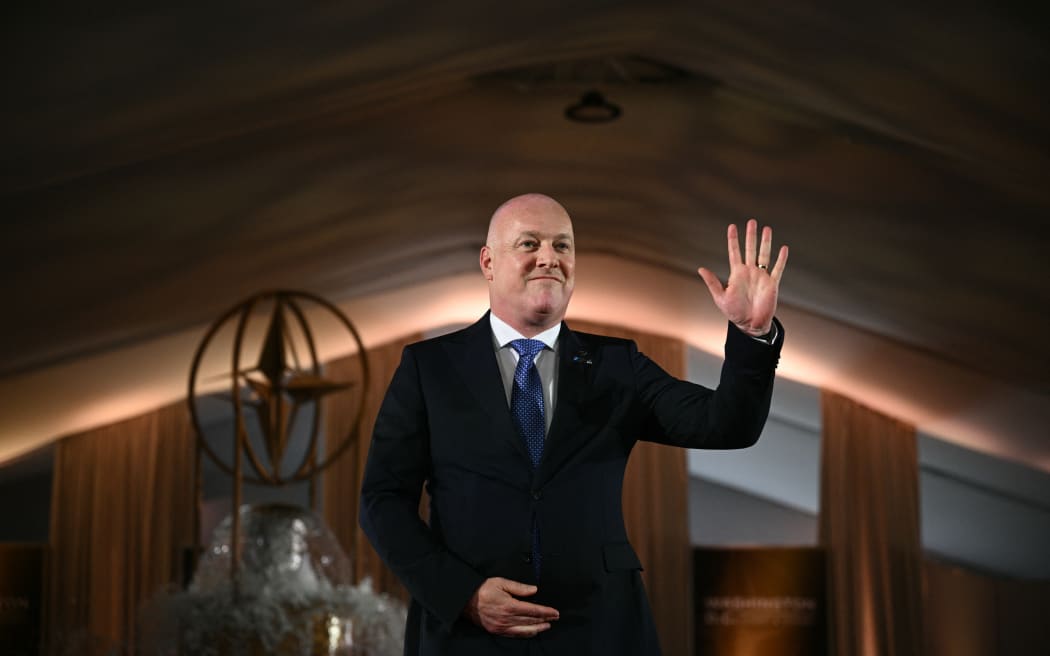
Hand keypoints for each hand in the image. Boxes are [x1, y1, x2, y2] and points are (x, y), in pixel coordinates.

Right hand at [464, 577, 558, 637]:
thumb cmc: (483, 589)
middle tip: (555, 618)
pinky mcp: (497, 631)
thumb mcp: (501, 582)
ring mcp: (502, 626)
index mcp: (509, 605)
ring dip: (537, 628)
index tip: (555, 612)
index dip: (545, 611)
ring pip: (524, 630)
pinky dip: (526, 634)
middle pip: (531, 621)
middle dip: (544, 619)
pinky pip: (515, 635)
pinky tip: (532, 632)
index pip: (533, 610)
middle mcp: (507, 618)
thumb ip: (519, 587)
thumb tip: (534, 590)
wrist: (465, 601)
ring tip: (547, 626)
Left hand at [697, 218, 787, 335]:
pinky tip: (783, 248)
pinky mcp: (771, 284)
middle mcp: (749, 272)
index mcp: (736, 274)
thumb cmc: (734, 312)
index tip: (732, 226)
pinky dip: (781, 259)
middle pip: (750, 249)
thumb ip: (712, 282)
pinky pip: (777, 269)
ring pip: (764, 255)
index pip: (734, 252)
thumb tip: (701, 269)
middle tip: (752, 221)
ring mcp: (761, 277)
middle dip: (750, 236)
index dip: (733, 240)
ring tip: (767, 229)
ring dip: (765, 242)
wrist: (750, 325)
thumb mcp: (720, 297)